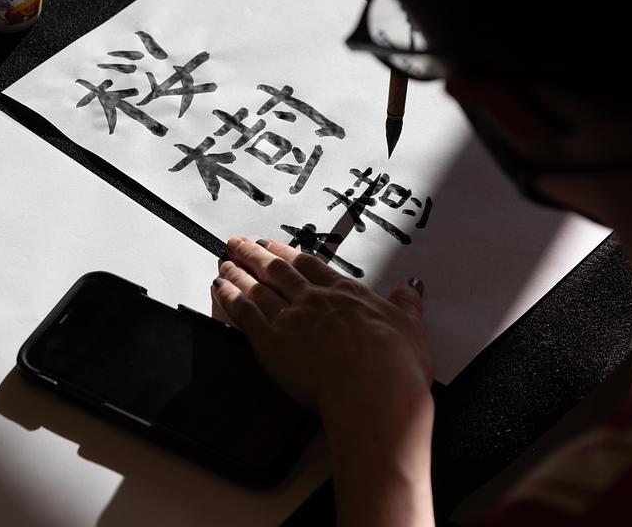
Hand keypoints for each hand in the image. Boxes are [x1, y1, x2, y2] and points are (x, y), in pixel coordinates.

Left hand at [211, 235, 432, 419]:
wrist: (372, 387)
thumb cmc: (393, 365)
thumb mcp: (411, 327)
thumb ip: (406, 305)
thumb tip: (411, 287)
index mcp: (345, 295)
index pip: (311, 267)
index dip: (290, 254)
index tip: (276, 246)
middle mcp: (314, 300)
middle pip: (278, 270)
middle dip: (255, 254)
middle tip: (240, 243)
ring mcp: (290, 317)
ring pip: (257, 288)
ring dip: (238, 272)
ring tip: (225, 262)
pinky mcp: (270, 341)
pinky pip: (243, 313)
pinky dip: (229, 298)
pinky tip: (220, 289)